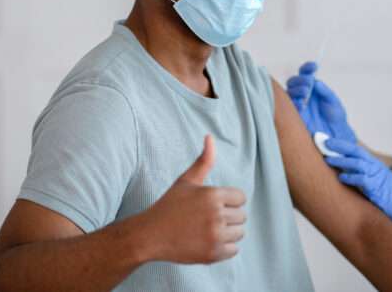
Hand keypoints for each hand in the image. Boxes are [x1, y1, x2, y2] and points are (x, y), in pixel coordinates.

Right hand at [141, 135, 246, 263]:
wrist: (150, 235)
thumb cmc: (169, 206)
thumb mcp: (186, 181)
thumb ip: (203, 161)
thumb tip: (210, 136)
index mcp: (212, 195)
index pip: (241, 198)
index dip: (228, 201)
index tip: (213, 205)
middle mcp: (216, 215)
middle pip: (242, 216)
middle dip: (228, 217)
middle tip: (208, 219)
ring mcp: (215, 236)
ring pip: (240, 233)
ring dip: (228, 232)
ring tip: (208, 230)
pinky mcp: (213, 254)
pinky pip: (234, 250)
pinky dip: (224, 248)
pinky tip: (208, 242)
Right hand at [286, 61, 356, 141]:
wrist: (336, 135)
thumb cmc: (336, 117)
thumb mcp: (333, 102)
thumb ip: (325, 91)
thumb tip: (315, 82)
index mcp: (312, 88)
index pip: (305, 74)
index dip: (307, 68)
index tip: (314, 66)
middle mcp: (302, 95)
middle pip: (293, 82)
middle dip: (300, 80)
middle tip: (309, 83)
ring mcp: (297, 105)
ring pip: (289, 92)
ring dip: (296, 89)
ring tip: (306, 93)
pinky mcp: (294, 116)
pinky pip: (289, 108)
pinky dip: (294, 104)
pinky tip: (302, 105)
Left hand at [324, 138, 391, 232]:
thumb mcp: (378, 183)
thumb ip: (364, 176)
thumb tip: (345, 173)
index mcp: (375, 165)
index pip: (356, 150)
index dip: (342, 144)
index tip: (328, 141)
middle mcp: (376, 167)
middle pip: (355, 151)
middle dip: (339, 146)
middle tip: (324, 142)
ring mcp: (377, 177)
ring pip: (357, 163)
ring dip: (341, 160)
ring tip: (327, 159)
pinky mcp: (377, 189)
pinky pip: (362, 180)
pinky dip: (351, 177)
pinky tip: (341, 177)